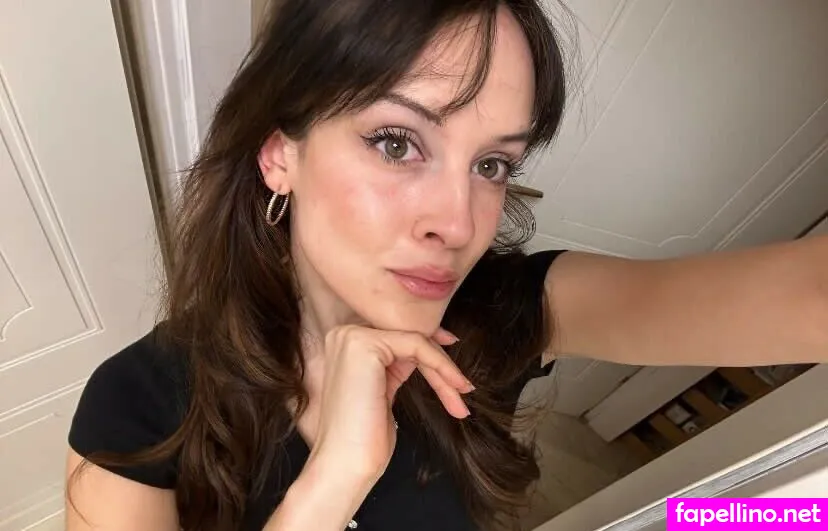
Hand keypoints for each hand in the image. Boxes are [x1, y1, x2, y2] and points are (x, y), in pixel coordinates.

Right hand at [309, 325, 472, 484]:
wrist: (345, 464)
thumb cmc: (364, 437)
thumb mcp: (382, 391)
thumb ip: (394, 366)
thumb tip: (425, 352)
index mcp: (347, 344)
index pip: (399, 338)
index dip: (431, 350)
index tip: (454, 368)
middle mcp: (345, 335)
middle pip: (409, 338)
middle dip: (441, 363)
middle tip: (465, 387)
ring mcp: (352, 337)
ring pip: (417, 341)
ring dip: (445, 368)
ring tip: (463, 391)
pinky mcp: (364, 346)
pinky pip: (417, 345)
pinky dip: (441, 365)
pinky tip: (455, 385)